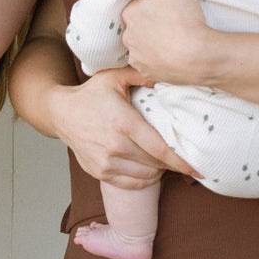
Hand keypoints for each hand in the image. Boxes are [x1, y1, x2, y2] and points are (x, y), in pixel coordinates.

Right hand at [49, 67, 195, 188]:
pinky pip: (131, 184)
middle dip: (171, 162)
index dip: (180, 161)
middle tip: (178, 155)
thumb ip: (142, 74)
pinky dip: (145, 180)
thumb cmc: (91, 94)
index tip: (197, 169)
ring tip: (161, 160)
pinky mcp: (100, 172)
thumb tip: (169, 75)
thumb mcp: (115, 77)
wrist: (61, 114)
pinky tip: (148, 169)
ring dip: (158, 171)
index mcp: (124, 123)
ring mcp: (106, 162)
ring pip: (146, 176)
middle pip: (156, 164)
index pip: (159, 149)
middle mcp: (115, 146)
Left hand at [119, 0, 212, 84]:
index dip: (148, 4)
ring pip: (142, 45)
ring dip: (153, 42)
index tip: (164, 5)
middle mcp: (128, 37)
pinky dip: (158, 59)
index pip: (134, 5)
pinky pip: (149, 64)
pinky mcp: (148, 74)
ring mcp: (138, 58)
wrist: (201, 58)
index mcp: (129, 13)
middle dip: (149, 23)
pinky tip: (172, 54)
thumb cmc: (185, 19)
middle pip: (137, 26)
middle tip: (171, 20)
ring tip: (173, 37)